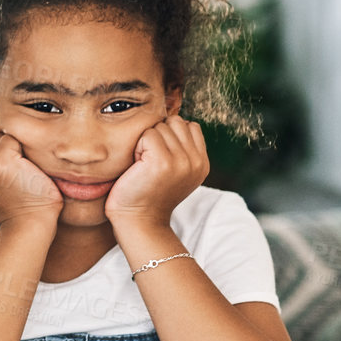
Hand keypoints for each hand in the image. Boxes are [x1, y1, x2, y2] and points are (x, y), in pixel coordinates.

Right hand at [0, 130, 61, 227]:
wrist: (30, 222)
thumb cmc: (15, 203)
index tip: (0, 167)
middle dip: (0, 147)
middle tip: (13, 169)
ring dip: (12, 147)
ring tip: (19, 168)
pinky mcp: (0, 161)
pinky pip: (11, 138)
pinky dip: (22, 149)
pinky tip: (26, 167)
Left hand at [104, 114, 208, 234]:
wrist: (137, 219)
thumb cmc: (147, 192)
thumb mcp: (175, 171)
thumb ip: (182, 149)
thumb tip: (177, 120)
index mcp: (202, 163)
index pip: (190, 126)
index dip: (170, 135)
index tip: (159, 158)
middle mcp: (196, 161)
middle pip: (175, 122)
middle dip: (158, 135)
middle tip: (149, 160)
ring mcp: (182, 161)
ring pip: (161, 126)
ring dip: (146, 141)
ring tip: (144, 164)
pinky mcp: (163, 161)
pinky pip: (148, 134)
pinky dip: (138, 146)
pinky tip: (137, 165)